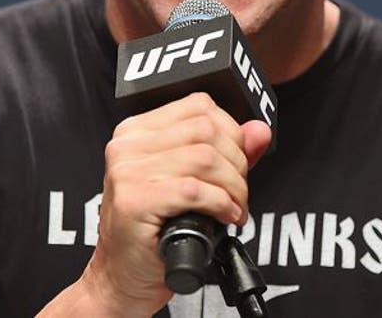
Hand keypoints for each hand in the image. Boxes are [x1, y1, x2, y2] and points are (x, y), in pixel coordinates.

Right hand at [73, 92, 271, 316]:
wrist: (122, 275)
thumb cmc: (151, 230)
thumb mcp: (189, 183)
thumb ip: (225, 154)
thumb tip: (259, 131)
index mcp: (137, 131)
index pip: (198, 106)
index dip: (232, 132)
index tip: (238, 161)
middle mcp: (128, 145)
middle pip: (206, 130)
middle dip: (237, 163)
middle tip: (238, 193)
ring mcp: (127, 171)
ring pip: (205, 158)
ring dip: (233, 187)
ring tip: (234, 207)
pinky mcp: (134, 200)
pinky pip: (194, 190)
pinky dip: (220, 204)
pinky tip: (224, 217)